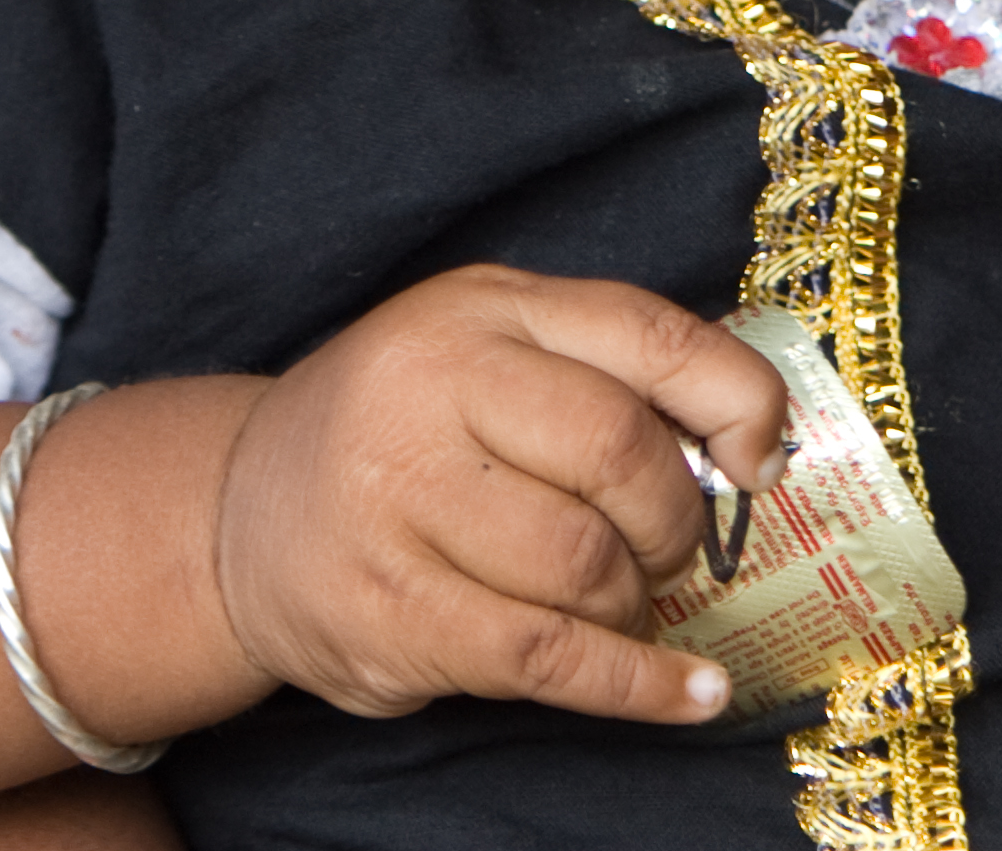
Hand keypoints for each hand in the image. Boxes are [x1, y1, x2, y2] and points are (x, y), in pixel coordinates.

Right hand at [208, 265, 787, 726]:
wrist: (238, 511)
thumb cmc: (405, 429)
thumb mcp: (493, 348)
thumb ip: (610, 371)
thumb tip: (756, 447)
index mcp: (482, 310)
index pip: (649, 336)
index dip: (737, 402)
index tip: (763, 461)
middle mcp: (431, 389)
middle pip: (618, 453)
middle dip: (673, 520)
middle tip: (664, 548)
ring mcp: (398, 504)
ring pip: (584, 563)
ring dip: (635, 601)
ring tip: (619, 600)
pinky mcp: (387, 614)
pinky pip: (547, 658)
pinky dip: (637, 685)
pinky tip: (689, 692)